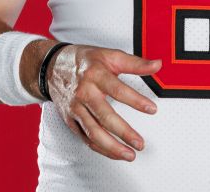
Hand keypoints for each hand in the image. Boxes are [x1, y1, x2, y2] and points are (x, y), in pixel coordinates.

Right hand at [45, 44, 161, 161]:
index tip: (152, 109)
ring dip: (112, 147)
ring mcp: (76, 109)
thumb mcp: (110, 55)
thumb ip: (135, 63)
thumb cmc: (84, 61)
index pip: (118, 90)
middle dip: (124, 132)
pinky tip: (114, 152)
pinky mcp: (70, 120)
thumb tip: (157, 65)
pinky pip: (86, 138)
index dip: (136, 101)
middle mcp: (84, 93)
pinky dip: (100, 148)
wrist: (52, 67)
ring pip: (93, 132)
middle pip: (104, 116)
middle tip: (139, 143)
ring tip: (129, 154)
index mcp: (96, 75)